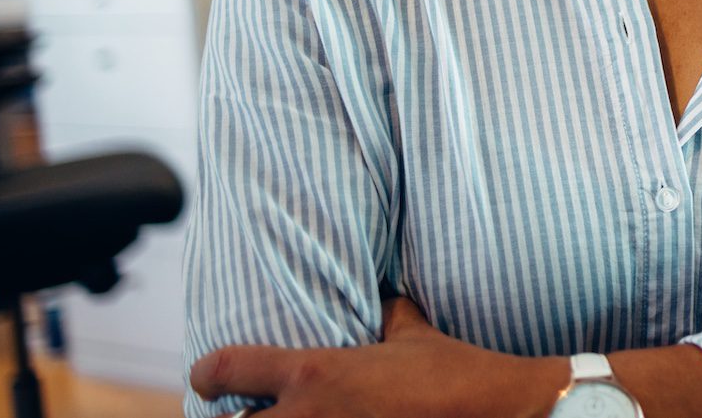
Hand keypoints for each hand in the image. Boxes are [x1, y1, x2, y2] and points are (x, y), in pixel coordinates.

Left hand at [190, 295, 562, 417]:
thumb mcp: (414, 332)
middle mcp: (306, 415)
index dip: (206, 373)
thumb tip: (378, 295)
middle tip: (246, 415)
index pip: (225, 369)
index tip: (208, 378)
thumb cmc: (454, 372)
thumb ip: (384, 312)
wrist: (494, 411)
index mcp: (314, 372)